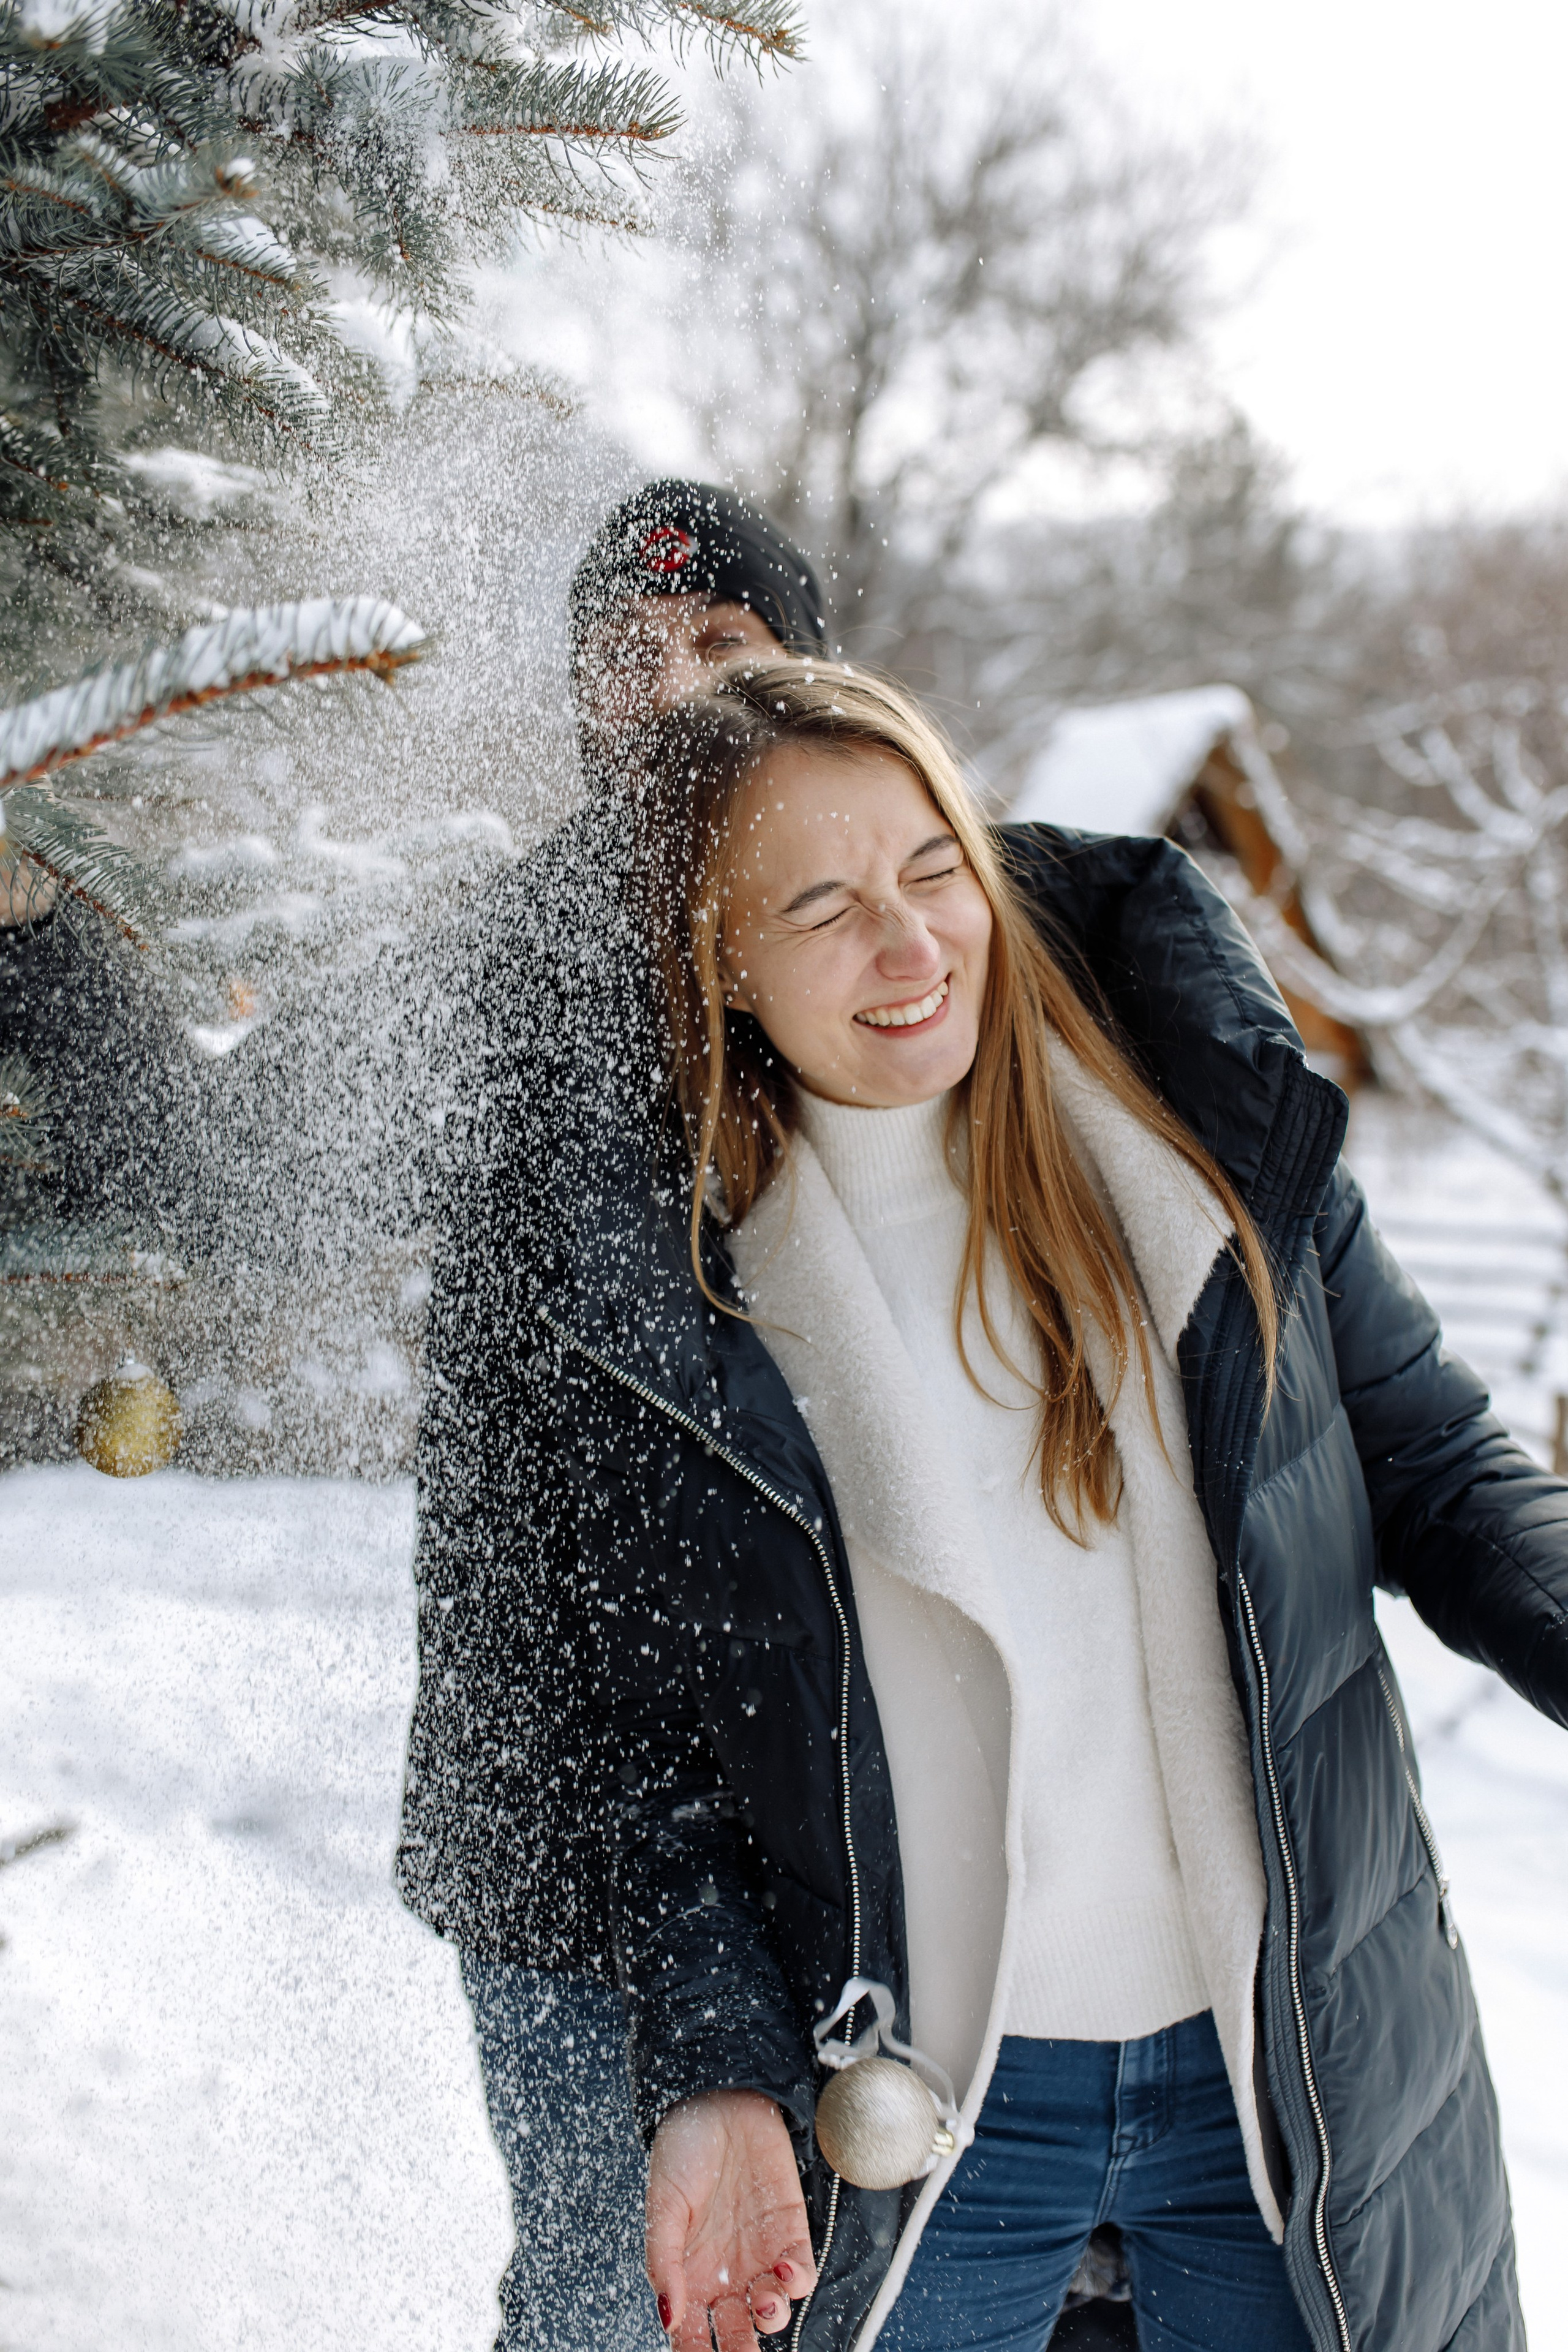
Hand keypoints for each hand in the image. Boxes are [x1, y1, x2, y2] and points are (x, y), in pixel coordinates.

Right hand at [647, 2088, 816, 2349]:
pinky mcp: (790, 2232)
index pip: (691, 2337)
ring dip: (771, 2317)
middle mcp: (725, 2274)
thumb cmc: (683, 2150)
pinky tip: (782, 2269)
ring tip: (764, 2304)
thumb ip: (665, 2261)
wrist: (721, 2099)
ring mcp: (759, 2256)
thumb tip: (668, 2317)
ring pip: (771, 2311)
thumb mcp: (663, 2205)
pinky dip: (796, 2281)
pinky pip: (800, 2273)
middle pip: (736, 2336)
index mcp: (688, 2275)